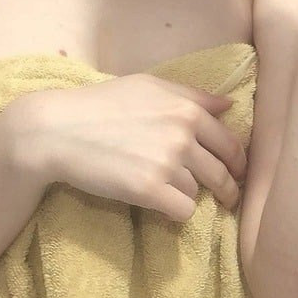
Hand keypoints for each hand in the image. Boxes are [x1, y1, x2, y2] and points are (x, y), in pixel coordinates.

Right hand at [7, 77, 248, 222]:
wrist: (59, 130)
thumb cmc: (102, 103)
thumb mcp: (149, 86)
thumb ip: (192, 95)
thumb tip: (228, 105)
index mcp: (187, 109)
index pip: (230, 141)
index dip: (238, 161)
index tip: (238, 172)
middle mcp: (183, 135)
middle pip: (222, 171)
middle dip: (229, 187)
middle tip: (229, 198)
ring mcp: (167, 163)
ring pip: (199, 191)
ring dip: (190, 194)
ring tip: (173, 192)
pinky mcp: (149, 191)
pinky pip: (183, 211)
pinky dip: (176, 211)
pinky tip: (163, 204)